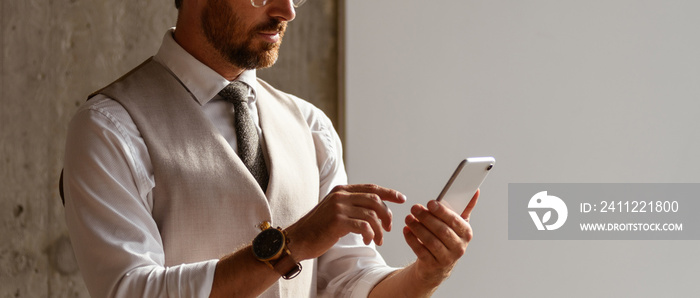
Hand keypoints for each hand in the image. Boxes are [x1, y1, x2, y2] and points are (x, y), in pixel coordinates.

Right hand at [285, 184, 405, 260]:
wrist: (298, 239)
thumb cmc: (318, 228)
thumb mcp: (335, 210)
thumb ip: (351, 205)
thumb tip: (375, 209)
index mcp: (341, 190)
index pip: (371, 188)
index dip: (388, 193)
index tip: (402, 199)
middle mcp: (340, 195)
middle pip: (375, 200)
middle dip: (386, 214)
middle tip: (389, 228)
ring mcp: (339, 207)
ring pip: (371, 215)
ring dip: (380, 229)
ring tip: (379, 240)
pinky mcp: (338, 221)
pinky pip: (364, 226)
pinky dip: (370, 234)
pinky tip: (368, 241)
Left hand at [403, 189, 479, 285]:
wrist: (437, 264)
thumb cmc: (448, 238)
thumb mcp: (458, 224)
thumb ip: (465, 207)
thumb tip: (475, 191)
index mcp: (466, 233)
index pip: (455, 221)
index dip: (442, 212)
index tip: (430, 203)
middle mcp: (458, 247)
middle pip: (442, 231)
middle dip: (427, 218)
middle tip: (415, 208)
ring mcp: (446, 258)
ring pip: (431, 241)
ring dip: (418, 228)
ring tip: (408, 218)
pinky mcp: (432, 265)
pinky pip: (420, 251)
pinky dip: (411, 239)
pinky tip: (406, 230)